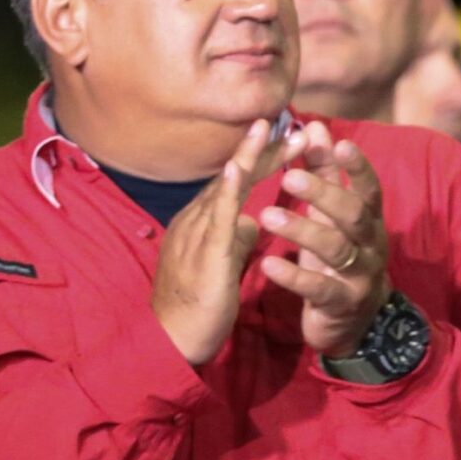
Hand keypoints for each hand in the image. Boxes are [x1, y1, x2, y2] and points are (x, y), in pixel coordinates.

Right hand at [152, 119, 286, 365]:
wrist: (173, 341)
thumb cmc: (199, 306)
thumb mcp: (224, 265)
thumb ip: (236, 240)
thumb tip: (252, 222)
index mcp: (202, 224)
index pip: (236, 183)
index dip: (260, 158)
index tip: (287, 136)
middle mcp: (195, 221)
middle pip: (233, 176)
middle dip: (261, 148)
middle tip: (286, 118)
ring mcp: (196, 234)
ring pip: (226, 187)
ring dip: (250, 156)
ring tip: (269, 127)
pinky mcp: (204, 254)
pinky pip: (217, 218)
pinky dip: (228, 190)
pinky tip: (238, 167)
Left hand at [256, 121, 392, 358]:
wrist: (352, 323)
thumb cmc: (337, 259)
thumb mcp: (332, 217)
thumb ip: (326, 173)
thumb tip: (314, 127)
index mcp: (369, 222)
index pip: (369, 189)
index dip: (357, 167)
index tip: (338, 143)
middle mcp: (371, 245)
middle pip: (354, 215)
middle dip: (325, 194)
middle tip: (290, 176)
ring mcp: (360, 276)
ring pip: (336, 249)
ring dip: (303, 230)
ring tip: (268, 215)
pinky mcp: (342, 304)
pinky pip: (319, 288)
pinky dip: (294, 276)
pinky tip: (268, 264)